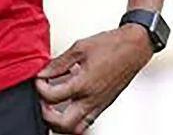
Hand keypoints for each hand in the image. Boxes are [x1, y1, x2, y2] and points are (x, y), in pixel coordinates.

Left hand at [33, 24, 153, 132]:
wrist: (133, 49)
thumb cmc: (110, 46)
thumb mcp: (79, 48)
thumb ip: (59, 62)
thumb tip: (44, 71)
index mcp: (83, 84)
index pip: (52, 96)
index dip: (40, 87)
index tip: (39, 78)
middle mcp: (92, 100)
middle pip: (63, 124)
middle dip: (46, 114)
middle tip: (42, 98)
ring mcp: (99, 105)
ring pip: (76, 129)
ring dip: (60, 122)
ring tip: (52, 105)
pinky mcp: (104, 105)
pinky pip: (87, 122)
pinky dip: (73, 119)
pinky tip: (68, 103)